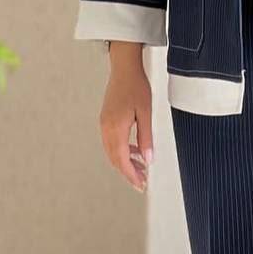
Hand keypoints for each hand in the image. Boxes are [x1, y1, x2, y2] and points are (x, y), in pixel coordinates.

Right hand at [100, 60, 153, 192]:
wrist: (124, 68)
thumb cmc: (135, 86)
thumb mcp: (145, 113)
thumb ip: (146, 137)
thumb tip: (148, 159)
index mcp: (115, 128)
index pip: (122, 160)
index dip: (131, 175)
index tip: (140, 184)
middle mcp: (106, 128)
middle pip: (115, 158)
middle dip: (128, 172)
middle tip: (141, 180)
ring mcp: (104, 123)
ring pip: (112, 151)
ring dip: (125, 162)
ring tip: (140, 167)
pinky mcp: (106, 119)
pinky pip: (111, 141)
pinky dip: (121, 150)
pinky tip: (133, 150)